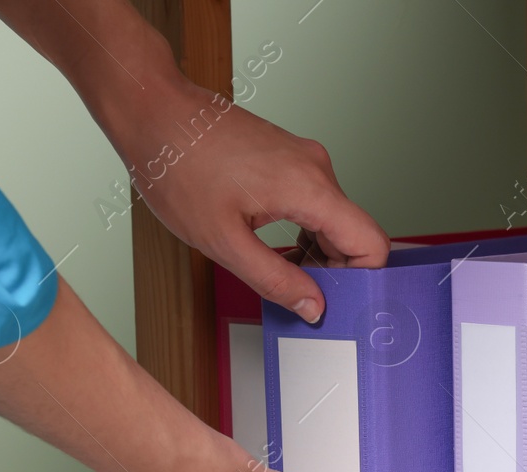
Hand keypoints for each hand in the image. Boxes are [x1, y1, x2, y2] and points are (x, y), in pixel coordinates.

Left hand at [110, 81, 387, 322]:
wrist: (154, 111)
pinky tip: (268, 240)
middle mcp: (315, 168)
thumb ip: (274, 280)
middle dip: (330, 270)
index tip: (333, 298)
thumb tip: (311, 305)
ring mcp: (304, 160)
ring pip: (332, 221)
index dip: (359, 279)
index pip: (372, 244)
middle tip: (293, 290)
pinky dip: (301, 230)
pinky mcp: (290, 158)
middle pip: (353, 234)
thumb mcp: (222, 241)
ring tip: (272, 264)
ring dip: (312, 251)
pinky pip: (314, 203)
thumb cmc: (176, 164)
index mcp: (309, 187)